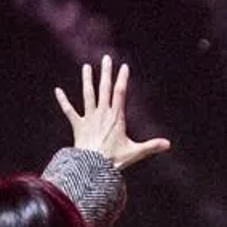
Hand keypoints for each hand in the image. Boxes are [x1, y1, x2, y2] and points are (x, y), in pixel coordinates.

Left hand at [55, 57, 170, 171]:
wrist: (91, 167)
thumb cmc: (113, 160)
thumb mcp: (135, 152)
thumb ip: (151, 146)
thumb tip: (168, 144)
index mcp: (116, 117)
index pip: (120, 93)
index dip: (122, 79)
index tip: (124, 67)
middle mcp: (102, 113)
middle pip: (104, 89)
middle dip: (106, 73)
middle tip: (106, 59)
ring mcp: (89, 118)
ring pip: (87, 95)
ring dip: (87, 80)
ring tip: (86, 67)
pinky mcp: (78, 125)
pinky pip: (69, 111)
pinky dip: (63, 101)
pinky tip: (57, 90)